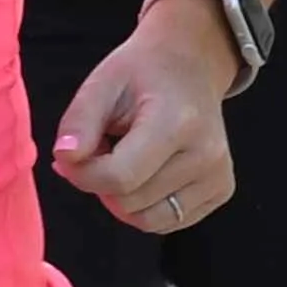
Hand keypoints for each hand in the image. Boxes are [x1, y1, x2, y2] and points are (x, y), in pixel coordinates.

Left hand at [47, 0, 242, 230]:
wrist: (191, 65)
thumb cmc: (142, 73)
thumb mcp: (102, 82)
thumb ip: (79, 121)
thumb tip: (64, 159)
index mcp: (177, 122)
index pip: (120, 177)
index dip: (84, 174)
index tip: (71, 156)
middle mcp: (206, 154)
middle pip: (130, 202)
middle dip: (102, 182)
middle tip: (105, 147)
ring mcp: (218, 176)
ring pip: (146, 220)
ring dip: (122, 197)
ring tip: (126, 158)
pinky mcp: (221, 190)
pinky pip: (166, 222)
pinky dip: (144, 206)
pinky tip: (147, 171)